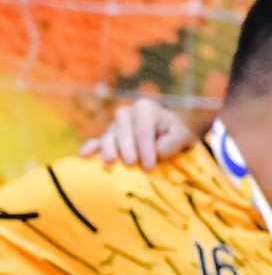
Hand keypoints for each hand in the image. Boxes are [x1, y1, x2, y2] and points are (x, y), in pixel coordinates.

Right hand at [78, 98, 193, 169]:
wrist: (167, 139)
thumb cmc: (174, 136)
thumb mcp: (183, 135)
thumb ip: (175, 139)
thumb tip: (158, 150)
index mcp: (145, 108)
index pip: (143, 128)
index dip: (145, 147)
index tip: (149, 166)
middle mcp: (127, 114)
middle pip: (123, 130)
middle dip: (127, 147)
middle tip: (131, 163)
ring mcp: (114, 126)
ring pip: (108, 135)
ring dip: (109, 148)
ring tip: (111, 161)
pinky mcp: (106, 138)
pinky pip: (95, 142)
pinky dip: (90, 148)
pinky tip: (84, 155)